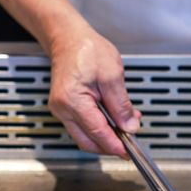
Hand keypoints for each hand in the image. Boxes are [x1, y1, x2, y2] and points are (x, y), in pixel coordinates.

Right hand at [47, 25, 140, 158]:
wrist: (68, 38)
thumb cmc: (86, 50)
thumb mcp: (112, 75)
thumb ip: (121, 105)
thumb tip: (129, 126)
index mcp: (73, 101)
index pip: (97, 132)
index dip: (114, 145)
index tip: (128, 151)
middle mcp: (62, 109)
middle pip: (87, 141)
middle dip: (109, 146)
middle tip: (128, 146)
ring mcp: (61, 110)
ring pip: (84, 137)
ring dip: (105, 137)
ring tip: (125, 128)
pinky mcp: (64, 108)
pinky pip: (81, 126)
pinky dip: (98, 128)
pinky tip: (112, 121)